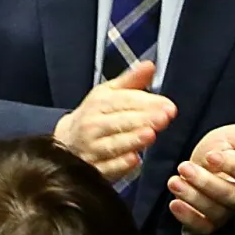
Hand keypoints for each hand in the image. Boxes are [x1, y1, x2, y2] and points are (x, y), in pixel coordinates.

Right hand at [53, 61, 176, 181]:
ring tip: (149, 135)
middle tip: (164, 118)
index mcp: (98, 104)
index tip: (168, 106)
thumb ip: (131, 81)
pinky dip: (119, 165)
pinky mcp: (92, 169)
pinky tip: (133, 160)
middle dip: (143, 120)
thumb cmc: (94, 116)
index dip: (147, 103)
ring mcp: (90, 149)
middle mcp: (91, 126)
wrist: (65, 142)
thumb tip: (149, 66)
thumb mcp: (107, 94)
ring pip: (113, 144)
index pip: (123, 101)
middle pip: (119, 122)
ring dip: (131, 140)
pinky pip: (106, 168)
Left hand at [167, 124, 234, 234]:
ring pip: (215, 211)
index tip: (210, 155)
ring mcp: (226, 211)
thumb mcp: (232, 136)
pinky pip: (203, 227)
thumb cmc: (219, 148)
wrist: (198, 162)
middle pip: (231, 195)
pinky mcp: (209, 222)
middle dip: (205, 182)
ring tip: (173, 181)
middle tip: (184, 167)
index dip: (232, 166)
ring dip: (192, 196)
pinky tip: (174, 204)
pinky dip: (188, 217)